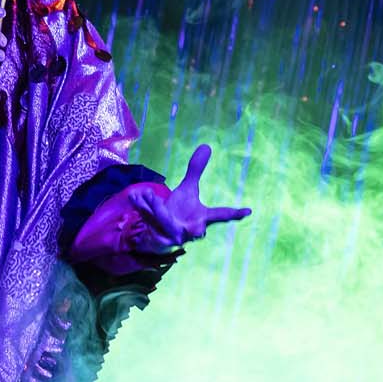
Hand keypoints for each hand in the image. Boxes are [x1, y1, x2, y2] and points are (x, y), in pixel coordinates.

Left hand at [127, 144, 250, 250]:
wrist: (160, 231)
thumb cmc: (179, 210)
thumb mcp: (187, 189)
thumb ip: (195, 170)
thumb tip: (206, 145)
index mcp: (201, 218)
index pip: (221, 215)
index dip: (235, 213)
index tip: (249, 210)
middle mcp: (189, 229)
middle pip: (190, 224)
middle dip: (184, 212)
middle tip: (166, 197)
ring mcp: (172, 234)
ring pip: (165, 221)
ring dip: (155, 207)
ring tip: (147, 193)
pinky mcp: (158, 235)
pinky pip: (149, 220)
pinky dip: (141, 207)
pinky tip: (133, 195)